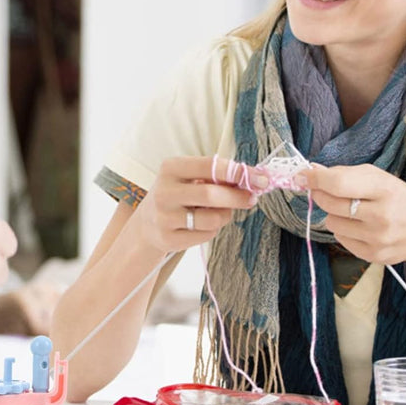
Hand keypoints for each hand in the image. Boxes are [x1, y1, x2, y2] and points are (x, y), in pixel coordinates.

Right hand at [135, 156, 262, 252]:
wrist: (146, 225)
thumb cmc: (176, 196)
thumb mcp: (188, 178)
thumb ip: (216, 177)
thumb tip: (252, 180)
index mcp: (170, 168)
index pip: (210, 165)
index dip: (238, 172)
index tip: (259, 177)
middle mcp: (164, 192)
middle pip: (211, 194)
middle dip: (238, 197)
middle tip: (252, 198)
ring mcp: (164, 217)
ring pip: (213, 218)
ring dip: (225, 216)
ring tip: (222, 212)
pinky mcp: (168, 238)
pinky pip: (206, 235)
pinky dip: (213, 230)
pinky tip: (204, 225)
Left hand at [298, 163, 405, 264]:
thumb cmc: (397, 199)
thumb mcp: (379, 178)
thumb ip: (344, 173)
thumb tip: (310, 171)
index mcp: (384, 190)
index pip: (339, 184)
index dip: (315, 179)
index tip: (302, 175)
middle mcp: (381, 215)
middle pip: (329, 204)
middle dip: (320, 194)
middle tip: (323, 190)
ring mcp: (376, 238)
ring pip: (331, 223)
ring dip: (335, 215)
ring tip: (353, 212)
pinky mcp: (372, 255)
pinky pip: (339, 239)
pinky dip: (344, 231)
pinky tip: (360, 227)